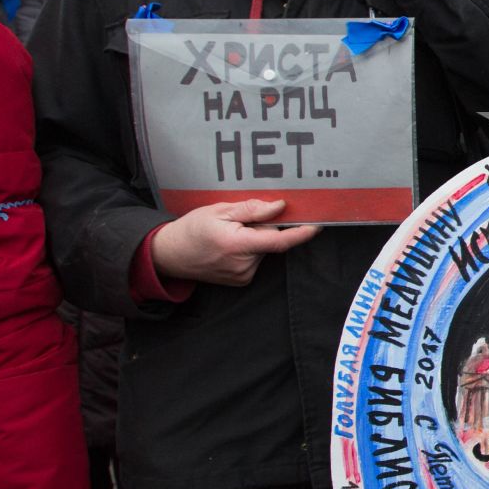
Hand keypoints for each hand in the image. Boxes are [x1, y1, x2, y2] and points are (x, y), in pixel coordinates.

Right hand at [150, 199, 320, 285]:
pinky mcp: (242, 281)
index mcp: (237, 245)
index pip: (278, 241)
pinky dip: (250, 250)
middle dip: (262, 227)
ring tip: (230, 235)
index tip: (318, 226)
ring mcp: (243, 276)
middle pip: (269, 240)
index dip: (301, 234)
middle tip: (238, 222)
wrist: (170, 255)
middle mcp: (243, 265)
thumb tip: (280, 207)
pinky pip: (256, 259)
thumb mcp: (219, 211)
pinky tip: (230, 247)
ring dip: (255, 239)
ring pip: (263, 250)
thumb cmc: (192, 230)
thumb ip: (252, 210)